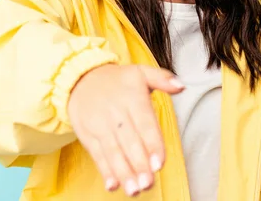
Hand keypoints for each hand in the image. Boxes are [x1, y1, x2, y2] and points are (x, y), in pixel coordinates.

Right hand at [67, 64, 184, 196]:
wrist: (79, 78)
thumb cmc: (117, 79)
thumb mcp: (140, 71)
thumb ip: (163, 79)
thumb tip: (181, 86)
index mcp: (132, 98)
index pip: (144, 124)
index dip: (152, 144)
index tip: (159, 163)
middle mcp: (116, 113)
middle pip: (129, 142)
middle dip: (139, 164)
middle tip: (148, 183)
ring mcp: (100, 126)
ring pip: (113, 152)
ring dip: (124, 173)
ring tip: (134, 190)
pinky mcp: (88, 136)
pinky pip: (97, 155)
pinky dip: (105, 171)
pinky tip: (113, 184)